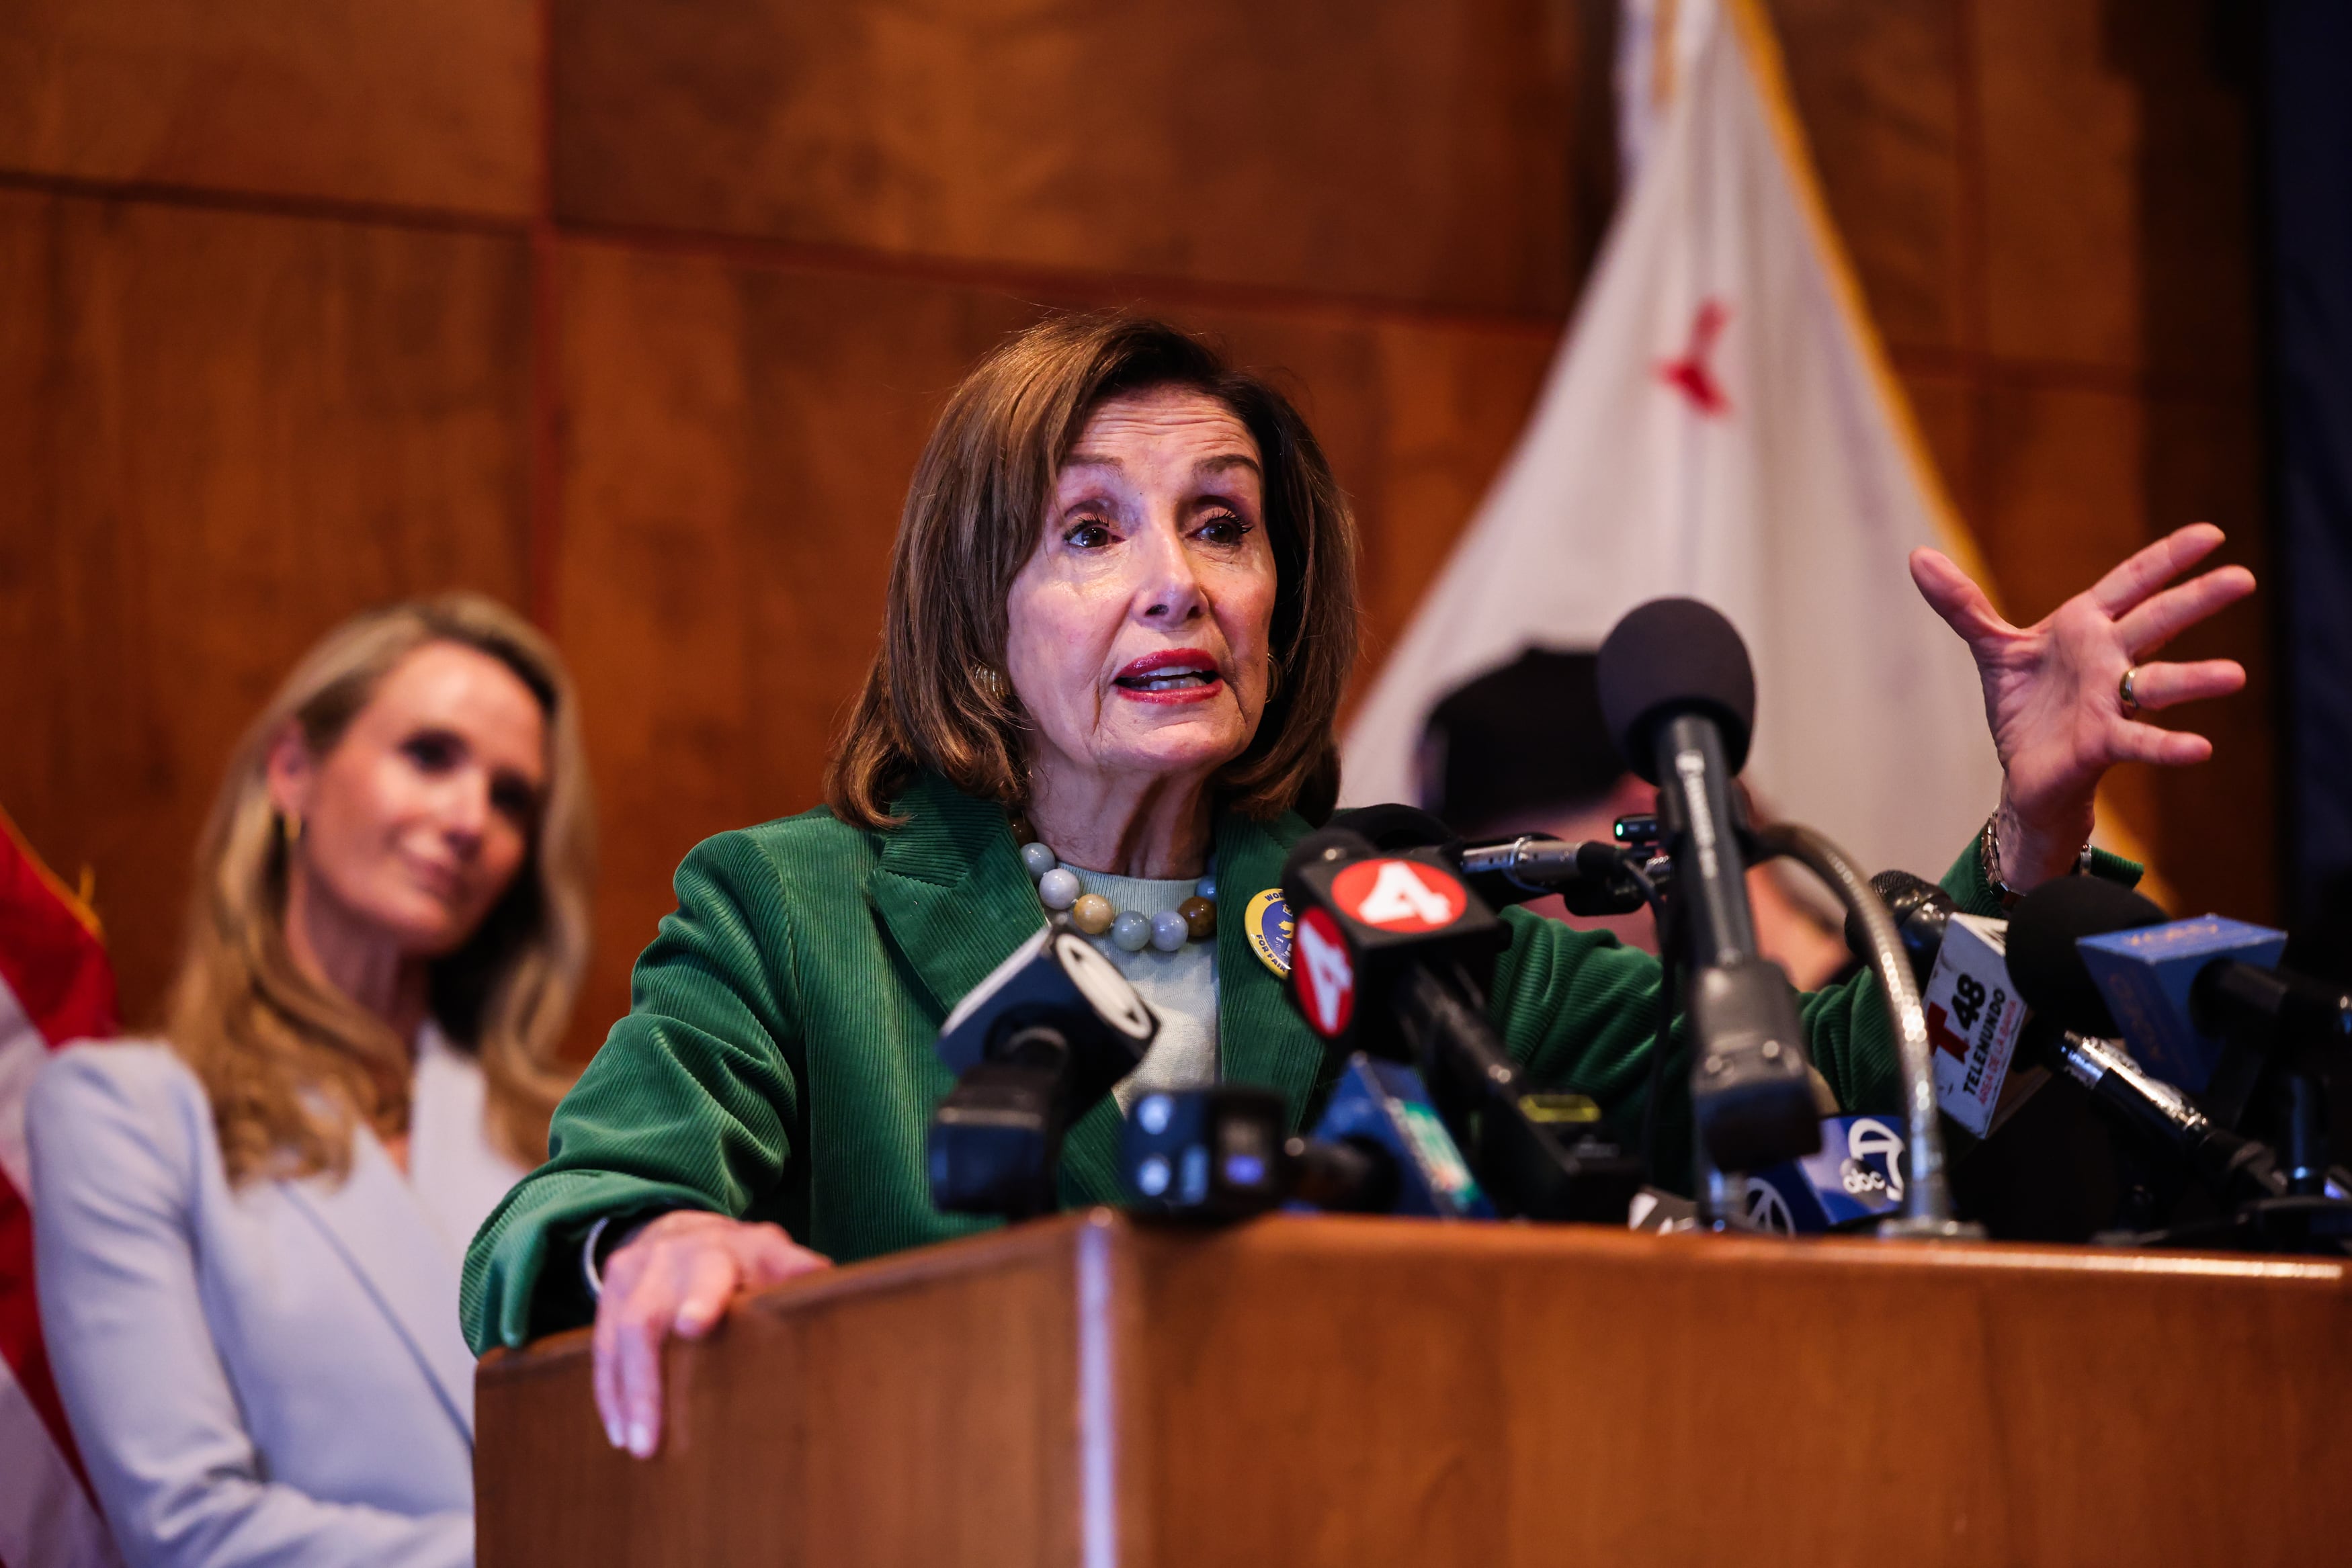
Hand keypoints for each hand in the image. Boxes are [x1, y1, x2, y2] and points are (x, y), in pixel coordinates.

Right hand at [592, 1211, 829, 1457]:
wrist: (685, 1230)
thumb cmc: (743, 1258)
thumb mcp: (773, 1255)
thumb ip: (795, 1269)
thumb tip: (827, 1280)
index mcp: (718, 1252)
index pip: (709, 1275)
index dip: (703, 1299)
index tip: (694, 1326)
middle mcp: (669, 1258)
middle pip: (645, 1317)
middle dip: (645, 1378)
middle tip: (649, 1437)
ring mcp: (632, 1272)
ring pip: (616, 1337)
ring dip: (625, 1397)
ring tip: (636, 1446)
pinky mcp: (607, 1291)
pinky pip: (600, 1347)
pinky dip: (609, 1391)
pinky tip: (618, 1430)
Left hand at [1910, 523, 2253, 888]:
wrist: (2023, 769)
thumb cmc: (2025, 704)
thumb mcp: (1993, 647)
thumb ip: (1962, 604)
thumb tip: (1918, 557)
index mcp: (2085, 627)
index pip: (2133, 582)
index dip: (2168, 558)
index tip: (2212, 534)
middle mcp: (2108, 659)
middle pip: (2156, 622)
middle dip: (2196, 600)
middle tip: (2243, 578)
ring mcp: (2110, 701)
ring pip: (2159, 683)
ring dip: (2195, 679)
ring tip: (2235, 675)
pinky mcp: (2102, 743)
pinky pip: (2141, 742)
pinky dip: (2167, 746)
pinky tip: (2200, 749)